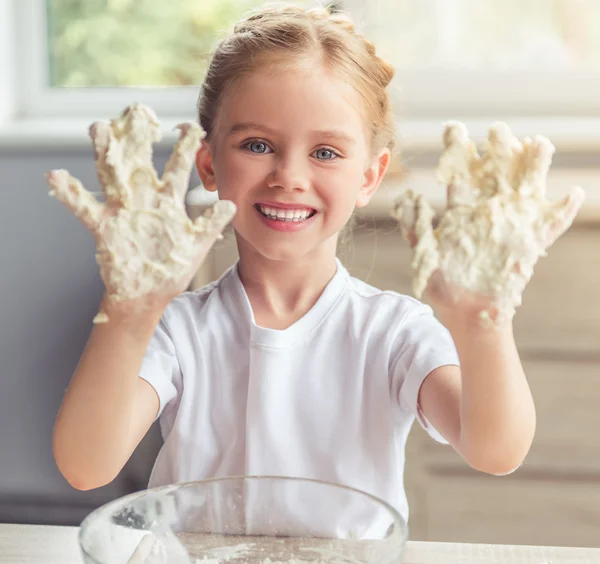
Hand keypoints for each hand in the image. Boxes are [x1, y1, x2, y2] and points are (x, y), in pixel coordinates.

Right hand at [46, 104, 235, 322]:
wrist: (149, 294)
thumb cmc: (172, 268)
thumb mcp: (196, 246)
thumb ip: (210, 224)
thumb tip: (229, 204)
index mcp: (168, 202)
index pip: (178, 166)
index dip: (185, 147)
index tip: (191, 126)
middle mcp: (144, 200)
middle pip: (140, 161)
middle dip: (139, 137)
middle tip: (137, 110)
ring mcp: (122, 211)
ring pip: (112, 175)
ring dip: (105, 154)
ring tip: (99, 128)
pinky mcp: (104, 227)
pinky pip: (84, 208)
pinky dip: (69, 194)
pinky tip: (56, 176)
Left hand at [393, 121, 584, 326]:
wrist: (466, 313)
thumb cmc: (443, 286)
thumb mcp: (424, 255)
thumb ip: (416, 228)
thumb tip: (408, 199)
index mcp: (461, 212)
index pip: (460, 176)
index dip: (458, 153)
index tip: (454, 129)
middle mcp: (488, 213)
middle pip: (495, 174)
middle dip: (497, 150)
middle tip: (497, 129)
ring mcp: (511, 226)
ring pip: (526, 189)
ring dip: (534, 168)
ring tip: (539, 144)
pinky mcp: (530, 245)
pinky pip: (551, 225)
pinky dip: (563, 211)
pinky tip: (573, 194)